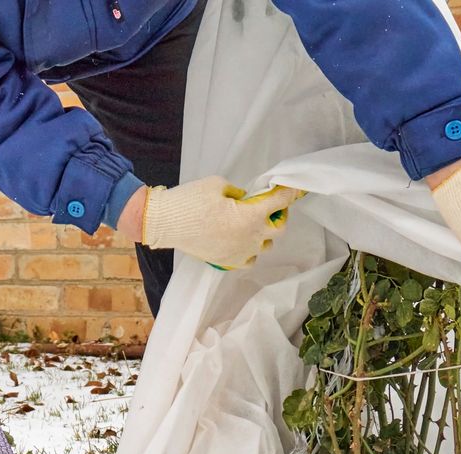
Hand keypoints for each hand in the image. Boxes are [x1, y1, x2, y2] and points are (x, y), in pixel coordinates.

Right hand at [117, 177, 303, 269]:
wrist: (164, 223)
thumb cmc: (190, 200)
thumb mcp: (218, 185)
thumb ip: (240, 193)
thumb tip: (247, 199)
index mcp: (252, 215)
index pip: (280, 202)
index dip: (290, 193)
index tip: (296, 189)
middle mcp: (252, 237)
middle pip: (279, 228)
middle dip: (278, 215)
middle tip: (270, 206)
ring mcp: (241, 252)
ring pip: (266, 245)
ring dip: (264, 233)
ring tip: (252, 223)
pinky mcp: (229, 262)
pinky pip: (250, 258)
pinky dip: (251, 248)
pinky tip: (242, 240)